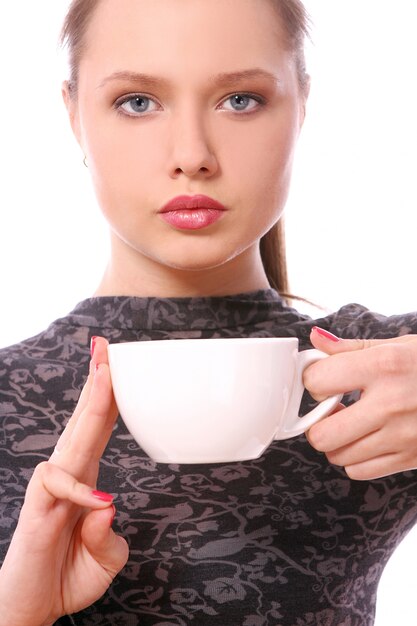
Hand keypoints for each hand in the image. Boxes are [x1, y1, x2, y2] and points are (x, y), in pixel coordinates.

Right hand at [0, 337, 128, 625]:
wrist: (34, 610)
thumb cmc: (68, 578)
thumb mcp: (105, 557)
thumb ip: (109, 534)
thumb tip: (107, 506)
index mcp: (88, 478)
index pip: (100, 429)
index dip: (109, 397)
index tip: (115, 363)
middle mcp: (70, 476)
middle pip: (85, 421)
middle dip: (97, 381)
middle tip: (105, 346)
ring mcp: (53, 491)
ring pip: (71, 439)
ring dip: (89, 406)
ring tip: (105, 374)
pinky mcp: (37, 511)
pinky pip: (56, 486)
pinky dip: (78, 492)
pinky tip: (98, 502)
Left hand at [304, 327, 416, 479]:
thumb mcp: (399, 345)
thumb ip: (351, 347)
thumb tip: (314, 339)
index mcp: (385, 366)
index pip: (318, 381)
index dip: (314, 380)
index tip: (325, 379)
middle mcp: (391, 404)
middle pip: (322, 434)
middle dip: (317, 422)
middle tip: (332, 409)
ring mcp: (403, 436)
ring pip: (338, 456)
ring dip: (337, 442)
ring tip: (354, 423)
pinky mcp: (412, 458)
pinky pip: (360, 471)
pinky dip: (356, 459)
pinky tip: (370, 438)